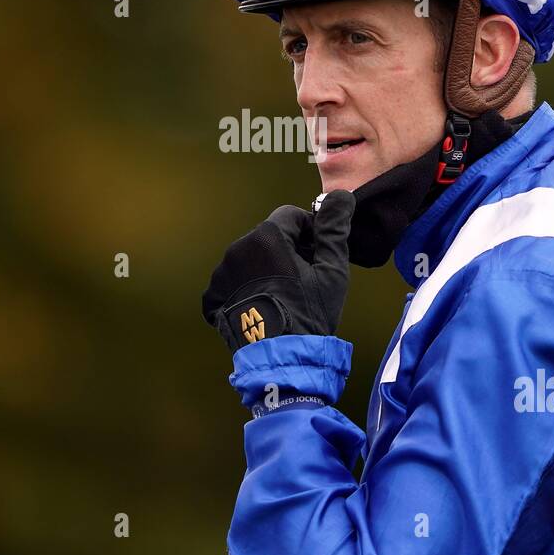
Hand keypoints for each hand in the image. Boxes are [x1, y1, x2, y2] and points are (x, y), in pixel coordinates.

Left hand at [201, 190, 355, 352]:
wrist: (281, 359)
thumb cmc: (309, 313)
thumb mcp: (331, 270)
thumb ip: (333, 229)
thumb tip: (340, 196)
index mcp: (267, 236)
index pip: (291, 216)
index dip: (309, 232)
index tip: (318, 255)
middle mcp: (238, 249)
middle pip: (269, 237)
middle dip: (287, 250)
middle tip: (305, 280)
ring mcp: (221, 273)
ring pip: (251, 259)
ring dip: (266, 269)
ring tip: (284, 297)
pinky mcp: (213, 296)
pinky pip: (234, 282)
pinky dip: (247, 289)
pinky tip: (264, 307)